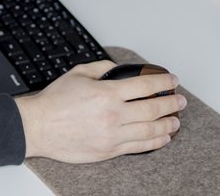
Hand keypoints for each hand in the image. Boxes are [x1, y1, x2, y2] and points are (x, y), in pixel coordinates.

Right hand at [15, 61, 185, 161]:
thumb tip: (117, 69)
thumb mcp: (78, 73)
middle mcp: (113, 115)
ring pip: (150, 130)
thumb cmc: (55, 101)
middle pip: (153, 109)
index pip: (145, 86)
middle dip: (171, 103)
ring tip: (176, 120)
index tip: (171, 80)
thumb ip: (102, 67)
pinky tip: (162, 137)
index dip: (163, 81)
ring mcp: (112, 135)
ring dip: (167, 124)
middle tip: (180, 100)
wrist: (39, 126)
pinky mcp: (109, 151)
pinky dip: (155, 142)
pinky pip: (139, 147)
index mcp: (107, 93)